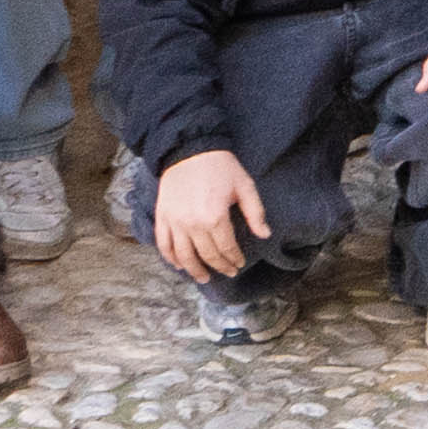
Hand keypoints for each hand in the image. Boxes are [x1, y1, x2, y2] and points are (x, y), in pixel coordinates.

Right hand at [151, 149, 267, 282]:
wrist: (190, 150)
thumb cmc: (221, 167)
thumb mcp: (245, 186)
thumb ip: (255, 213)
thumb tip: (265, 235)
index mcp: (214, 217)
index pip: (225, 248)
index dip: (234, 259)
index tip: (240, 264)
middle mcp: (192, 224)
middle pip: (206, 254)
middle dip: (219, 266)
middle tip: (228, 273)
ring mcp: (174, 222)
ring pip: (183, 255)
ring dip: (194, 270)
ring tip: (203, 278)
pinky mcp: (162, 216)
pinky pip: (163, 243)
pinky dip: (170, 257)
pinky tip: (179, 265)